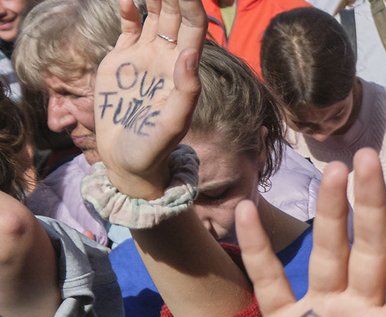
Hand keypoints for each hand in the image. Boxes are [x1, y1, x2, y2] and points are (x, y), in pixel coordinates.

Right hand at [93, 0, 205, 198]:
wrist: (129, 160)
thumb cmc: (156, 147)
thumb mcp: (174, 122)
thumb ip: (186, 90)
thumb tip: (189, 54)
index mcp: (183, 69)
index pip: (192, 28)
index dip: (191, 5)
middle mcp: (167, 58)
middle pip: (175, 16)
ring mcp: (144, 57)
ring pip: (155, 16)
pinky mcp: (121, 61)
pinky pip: (130, 27)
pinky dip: (130, 10)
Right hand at [237, 150, 385, 316]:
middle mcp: (363, 313)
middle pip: (369, 252)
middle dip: (370, 207)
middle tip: (370, 159)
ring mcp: (324, 316)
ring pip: (327, 256)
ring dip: (329, 215)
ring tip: (332, 170)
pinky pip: (269, 283)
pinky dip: (256, 251)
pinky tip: (245, 210)